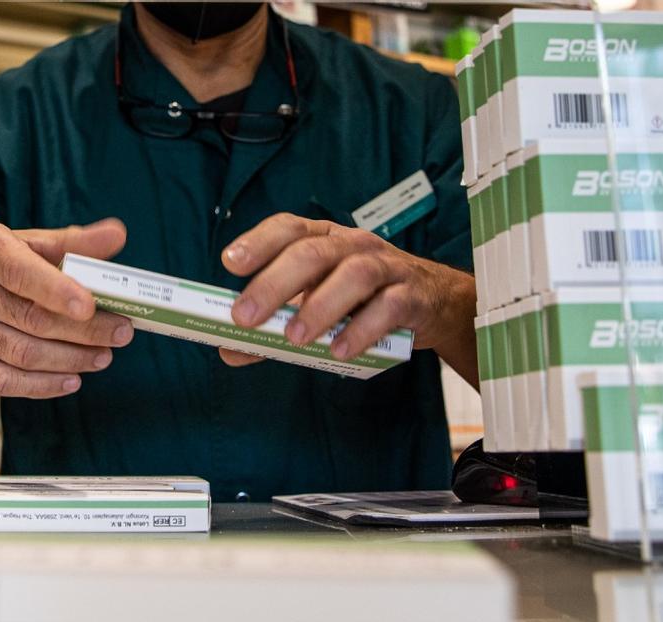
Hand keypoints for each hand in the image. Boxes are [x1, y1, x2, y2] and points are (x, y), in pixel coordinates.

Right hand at [0, 218, 133, 399]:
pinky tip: (72, 379)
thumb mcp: (24, 243)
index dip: (56, 290)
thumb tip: (117, 234)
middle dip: (84, 330)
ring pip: (21, 353)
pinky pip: (4, 381)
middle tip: (121, 333)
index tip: (90, 305)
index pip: (20, 271)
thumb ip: (72, 242)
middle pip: (30, 318)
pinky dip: (43, 385)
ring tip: (103, 356)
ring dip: (70, 359)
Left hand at [218, 213, 475, 368]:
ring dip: (320, 306)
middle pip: (314, 252)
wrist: (434, 302)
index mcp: (325, 239)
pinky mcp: (411, 296)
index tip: (230, 262)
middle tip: (245, 315)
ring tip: (294, 338)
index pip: (289, 228)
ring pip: (354, 275)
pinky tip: (339, 351)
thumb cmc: (365, 299)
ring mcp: (386, 267)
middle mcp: (354, 245)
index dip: (259, 242)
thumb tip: (229, 349)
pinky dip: (361, 330)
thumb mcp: (318, 306)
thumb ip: (275, 327)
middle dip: (276, 282)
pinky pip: (388, 308)